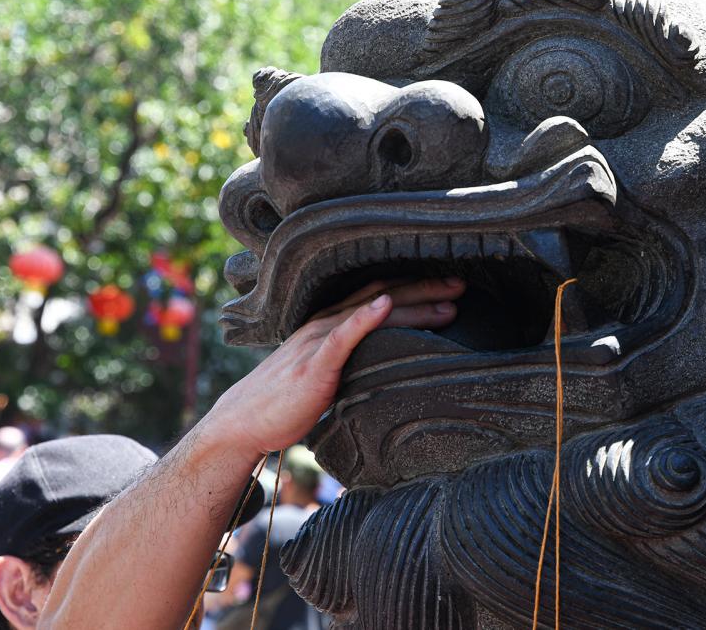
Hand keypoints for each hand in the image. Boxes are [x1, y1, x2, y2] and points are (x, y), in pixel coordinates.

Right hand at [208, 277, 465, 455]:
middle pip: (382, 297)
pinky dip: (363, 319)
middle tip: (462, 284)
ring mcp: (318, 342)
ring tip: (446, 300)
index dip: (415, 288)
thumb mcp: (325, 374)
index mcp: (330, 325)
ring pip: (370, 313)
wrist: (243, 421)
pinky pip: (340, 337)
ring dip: (410, 304)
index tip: (450, 286)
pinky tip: (383, 306)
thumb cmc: (285, 402)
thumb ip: (352, 364)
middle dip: (424, 290)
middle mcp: (326, 325)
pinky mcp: (313, 366)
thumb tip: (387, 369)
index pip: (379, 295)